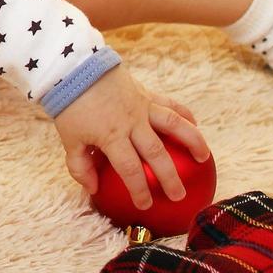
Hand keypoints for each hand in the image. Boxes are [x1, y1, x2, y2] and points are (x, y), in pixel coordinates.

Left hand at [53, 62, 209, 209]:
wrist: (73, 67)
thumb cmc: (69, 106)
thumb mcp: (69, 139)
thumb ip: (79, 166)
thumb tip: (92, 189)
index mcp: (111, 136)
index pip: (129, 169)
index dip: (139, 189)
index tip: (145, 205)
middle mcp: (131, 123)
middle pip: (156, 153)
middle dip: (169, 177)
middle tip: (178, 195)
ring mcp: (141, 106)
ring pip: (173, 125)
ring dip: (191, 141)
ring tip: (204, 158)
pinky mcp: (145, 93)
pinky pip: (169, 104)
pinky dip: (184, 113)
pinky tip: (195, 124)